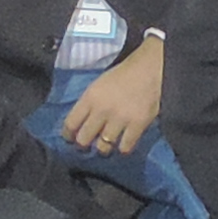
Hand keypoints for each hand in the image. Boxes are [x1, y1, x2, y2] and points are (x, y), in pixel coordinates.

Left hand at [60, 37, 166, 154]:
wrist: (150, 70)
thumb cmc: (123, 75)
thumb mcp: (98, 85)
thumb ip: (88, 104)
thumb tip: (80, 123)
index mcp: (90, 97)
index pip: (70, 124)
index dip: (68, 135)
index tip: (70, 139)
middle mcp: (102, 110)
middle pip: (84, 139)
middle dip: (83, 145)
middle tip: (87, 146)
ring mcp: (120, 119)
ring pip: (103, 147)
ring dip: (103, 149)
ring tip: (106, 147)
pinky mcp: (137, 125)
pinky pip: (124, 147)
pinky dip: (123, 148)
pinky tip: (123, 144)